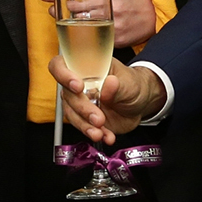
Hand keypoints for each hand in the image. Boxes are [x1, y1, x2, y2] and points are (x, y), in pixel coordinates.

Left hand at [35, 0, 156, 46]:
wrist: (156, 12)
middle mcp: (109, 6)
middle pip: (78, 7)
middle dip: (61, 7)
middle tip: (51, 7)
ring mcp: (112, 22)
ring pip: (83, 22)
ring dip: (67, 20)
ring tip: (57, 16)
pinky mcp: (116, 36)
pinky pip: (95, 36)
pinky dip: (83, 34)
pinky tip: (74, 31)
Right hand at [47, 52, 166, 145]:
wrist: (140, 104)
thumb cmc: (132, 84)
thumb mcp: (130, 83)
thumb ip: (118, 85)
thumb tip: (109, 83)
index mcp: (86, 67)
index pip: (61, 65)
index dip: (63, 74)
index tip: (77, 86)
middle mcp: (79, 84)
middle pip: (67, 95)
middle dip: (82, 109)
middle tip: (98, 118)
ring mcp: (80, 102)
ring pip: (71, 114)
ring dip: (85, 125)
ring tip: (100, 132)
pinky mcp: (85, 118)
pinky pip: (82, 127)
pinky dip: (95, 134)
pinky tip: (106, 136)